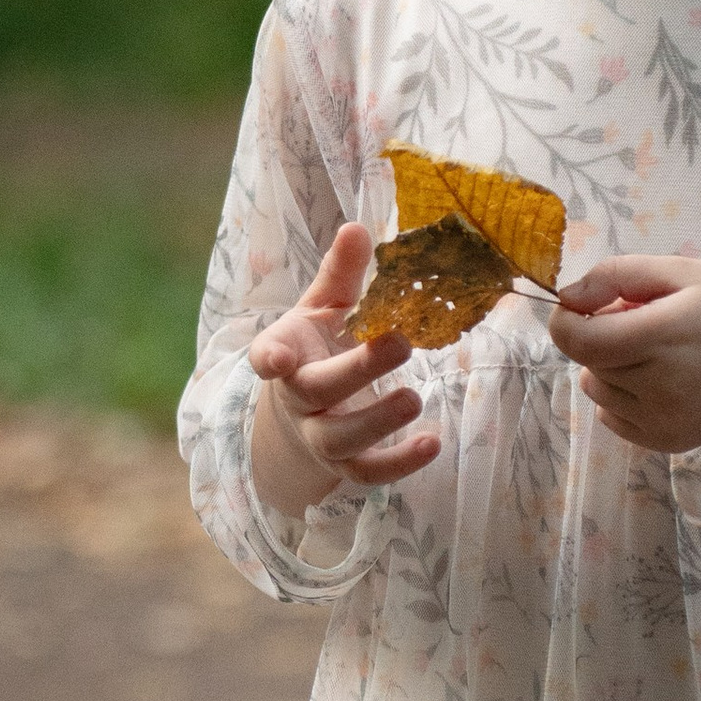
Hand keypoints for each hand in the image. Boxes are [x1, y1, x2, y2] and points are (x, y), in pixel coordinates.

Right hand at [247, 222, 442, 514]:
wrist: (303, 415)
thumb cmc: (317, 348)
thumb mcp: (324, 308)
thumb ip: (341, 274)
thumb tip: (358, 228)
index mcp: (287, 353)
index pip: (267, 357)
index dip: (269, 360)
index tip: (276, 359)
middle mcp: (299, 399)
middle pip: (318, 390)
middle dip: (358, 369)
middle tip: (401, 343)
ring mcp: (320, 436)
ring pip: (340, 439)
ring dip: (378, 420)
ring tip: (414, 397)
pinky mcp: (346, 465)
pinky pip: (368, 472)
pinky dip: (399, 463)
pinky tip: (432, 443)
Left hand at [549, 253, 700, 453]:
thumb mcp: (675, 271)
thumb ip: (614, 276)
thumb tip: (565, 298)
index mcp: (664, 337)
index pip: (581, 342)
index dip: (566, 323)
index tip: (581, 308)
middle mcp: (662, 387)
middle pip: (590, 362)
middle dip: (602, 338)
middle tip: (643, 324)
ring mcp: (665, 421)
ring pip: (597, 390)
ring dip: (611, 368)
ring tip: (652, 353)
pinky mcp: (668, 441)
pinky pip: (611, 417)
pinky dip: (621, 397)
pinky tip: (656, 380)